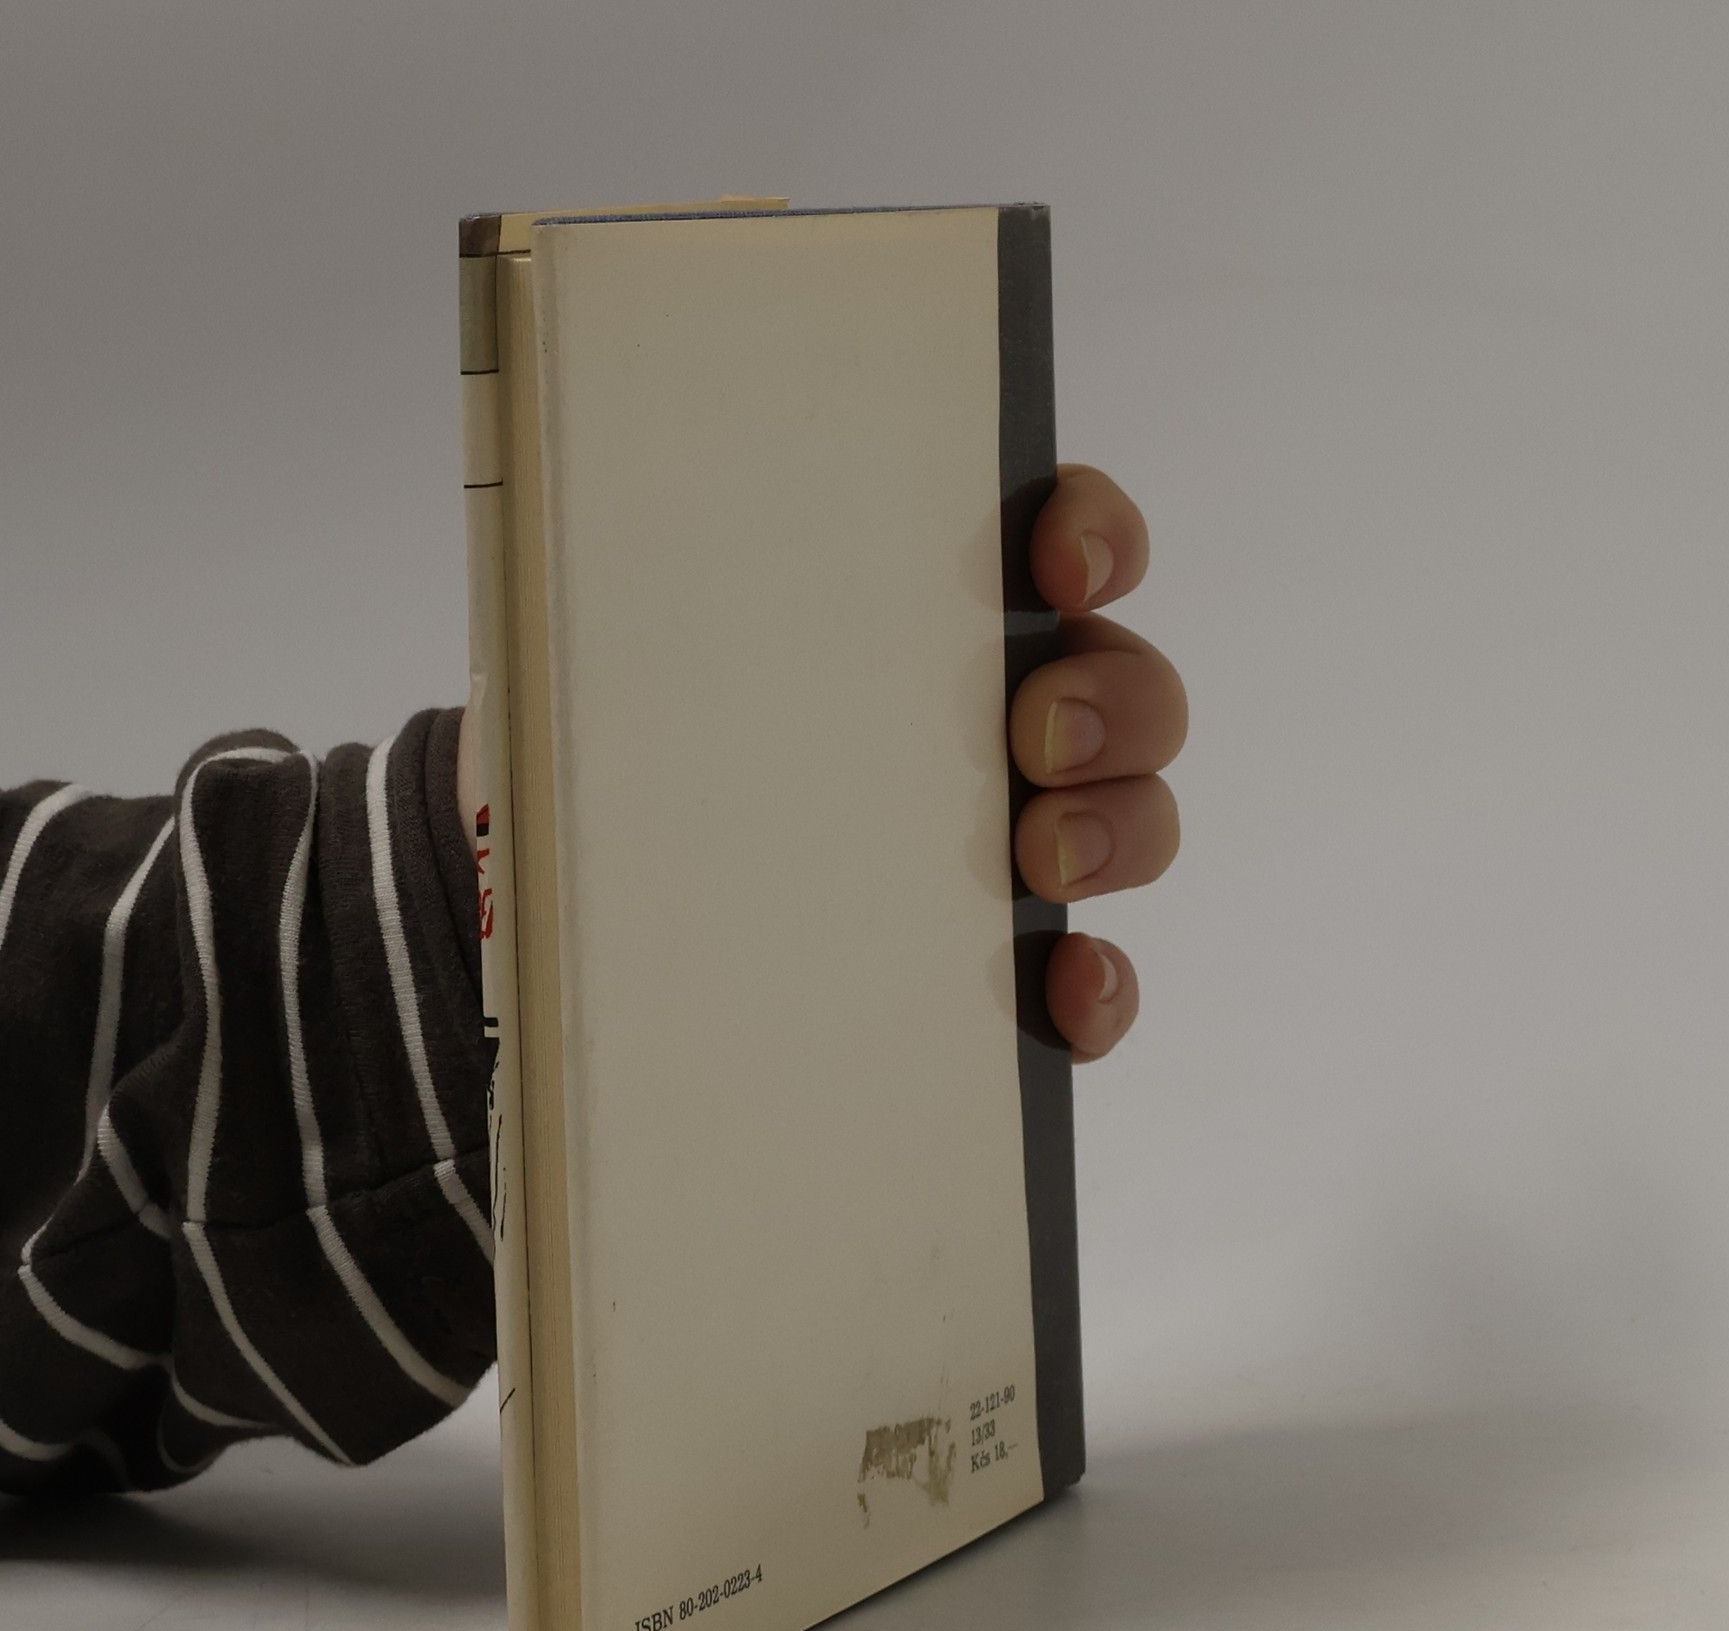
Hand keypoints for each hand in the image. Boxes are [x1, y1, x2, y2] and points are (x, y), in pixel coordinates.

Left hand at [455, 461, 1185, 1065]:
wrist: (592, 897)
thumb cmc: (629, 753)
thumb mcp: (630, 658)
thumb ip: (657, 603)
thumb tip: (603, 558)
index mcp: (928, 618)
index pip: (1063, 538)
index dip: (1094, 531)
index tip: (1055, 561)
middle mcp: (995, 717)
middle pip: (1129, 685)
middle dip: (1115, 699)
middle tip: (1037, 735)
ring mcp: (1012, 840)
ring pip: (1136, 819)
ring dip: (1120, 830)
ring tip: (1041, 861)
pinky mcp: (1001, 962)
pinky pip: (1093, 977)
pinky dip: (1101, 990)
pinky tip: (1064, 1000)